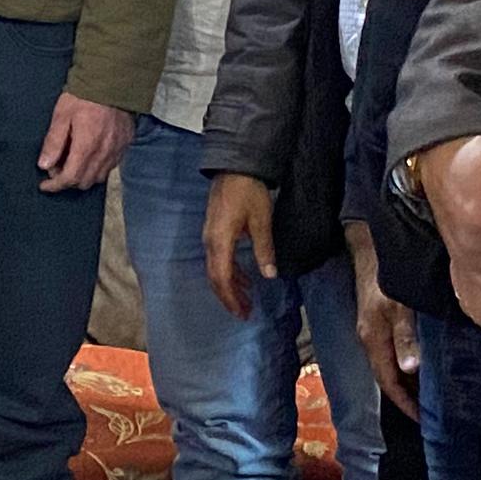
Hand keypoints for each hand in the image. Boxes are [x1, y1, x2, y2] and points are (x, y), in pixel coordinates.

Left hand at [35, 94, 134, 194]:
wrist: (113, 80)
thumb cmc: (84, 96)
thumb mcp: (62, 115)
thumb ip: (54, 142)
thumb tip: (44, 165)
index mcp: (87, 146)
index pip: (70, 178)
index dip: (55, 185)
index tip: (45, 185)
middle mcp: (104, 153)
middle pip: (85, 182)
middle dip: (68, 181)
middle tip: (56, 168)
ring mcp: (117, 150)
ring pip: (99, 177)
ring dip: (83, 176)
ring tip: (72, 161)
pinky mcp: (125, 144)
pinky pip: (111, 166)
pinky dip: (97, 167)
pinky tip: (89, 155)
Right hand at [201, 173, 278, 315]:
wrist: (235, 166)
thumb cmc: (249, 192)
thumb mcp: (261, 220)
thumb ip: (264, 248)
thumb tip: (270, 275)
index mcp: (220, 241)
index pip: (221, 277)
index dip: (231, 298)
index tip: (243, 312)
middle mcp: (210, 242)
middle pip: (215, 277)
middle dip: (229, 297)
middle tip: (245, 313)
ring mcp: (210, 236)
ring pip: (215, 269)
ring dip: (230, 286)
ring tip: (247, 300)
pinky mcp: (214, 231)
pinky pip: (218, 259)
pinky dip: (230, 272)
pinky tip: (244, 277)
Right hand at [348, 223, 417, 423]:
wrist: (367, 244)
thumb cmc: (383, 274)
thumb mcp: (396, 305)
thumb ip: (404, 335)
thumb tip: (410, 370)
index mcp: (372, 338)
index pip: (387, 381)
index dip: (405, 403)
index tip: (424, 420)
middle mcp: (369, 337)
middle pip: (387, 376)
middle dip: (407, 396)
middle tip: (432, 411)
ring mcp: (372, 328)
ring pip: (390, 364)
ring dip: (407, 381)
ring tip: (430, 392)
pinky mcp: (378, 318)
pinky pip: (392, 350)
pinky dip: (406, 363)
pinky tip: (421, 363)